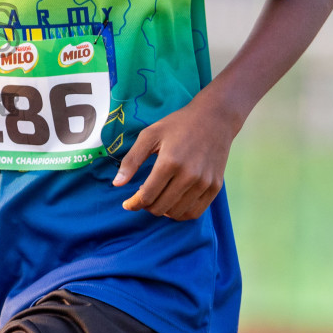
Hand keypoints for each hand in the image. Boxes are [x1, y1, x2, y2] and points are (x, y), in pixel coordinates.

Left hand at [111, 93, 241, 220]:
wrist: (214, 118)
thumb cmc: (178, 125)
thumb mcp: (150, 135)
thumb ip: (131, 160)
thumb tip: (117, 184)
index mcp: (169, 162)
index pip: (147, 196)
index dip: (134, 204)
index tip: (128, 204)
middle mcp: (189, 175)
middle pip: (161, 207)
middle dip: (146, 207)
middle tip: (143, 197)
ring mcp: (204, 183)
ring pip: (177, 213)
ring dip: (163, 211)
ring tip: (158, 198)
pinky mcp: (215, 187)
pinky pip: (195, 212)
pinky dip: (181, 213)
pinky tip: (173, 203)